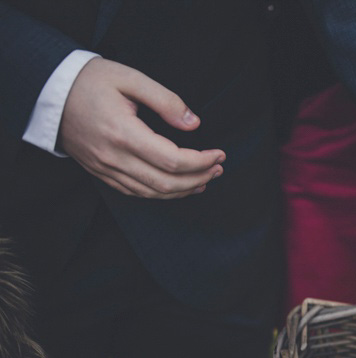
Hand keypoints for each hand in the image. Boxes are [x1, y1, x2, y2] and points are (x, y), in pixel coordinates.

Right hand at [60, 58, 224, 198]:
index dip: (202, 161)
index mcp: (123, 134)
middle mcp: (114, 157)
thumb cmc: (89, 81)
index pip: (173, 161)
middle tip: (218, 168)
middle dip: (199, 178)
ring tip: (206, 179)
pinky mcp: (101, 172)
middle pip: (166, 183)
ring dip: (183, 190)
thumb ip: (166, 100)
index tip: (219, 154)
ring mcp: (105, 168)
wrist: (48, 92)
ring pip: (152, 193)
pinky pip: (136, 192)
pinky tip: (178, 187)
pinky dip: (161, 193)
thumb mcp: (130, 78)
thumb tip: (194, 124)